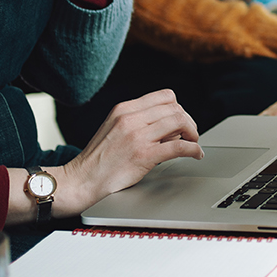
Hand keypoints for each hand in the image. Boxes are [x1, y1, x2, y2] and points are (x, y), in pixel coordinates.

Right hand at [53, 90, 200, 215]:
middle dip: (188, 121)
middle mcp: (131, 118)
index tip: (181, 121)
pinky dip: (193, 149)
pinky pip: (179, 146)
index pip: (165, 96)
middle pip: (175, 108)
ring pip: (179, 122)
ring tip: (193, 143)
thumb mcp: (115, 128)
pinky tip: (196, 154)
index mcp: (124, 109)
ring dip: (193, 133)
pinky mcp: (144, 156)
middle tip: (191, 134)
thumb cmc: (99, 159)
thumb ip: (139, 122)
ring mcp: (137, 136)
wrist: (81, 180)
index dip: (179, 108)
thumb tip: (171, 124)